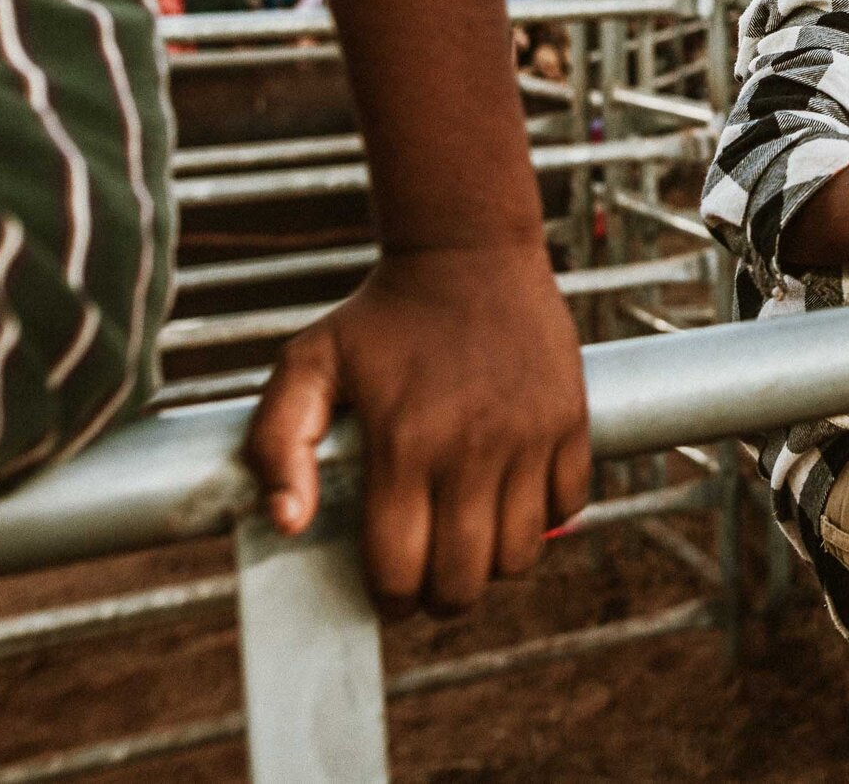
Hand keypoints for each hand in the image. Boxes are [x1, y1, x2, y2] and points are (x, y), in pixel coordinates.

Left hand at [244, 240, 589, 614]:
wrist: (467, 250)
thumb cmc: (379, 315)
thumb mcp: (307, 365)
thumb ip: (277, 445)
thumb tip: (289, 525)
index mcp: (403, 444)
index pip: (400, 569)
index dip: (389, 598)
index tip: (386, 591)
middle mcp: (471, 448)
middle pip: (465, 579)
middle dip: (440, 597)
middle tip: (428, 580)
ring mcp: (529, 435)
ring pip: (521, 553)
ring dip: (493, 564)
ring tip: (471, 542)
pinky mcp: (571, 419)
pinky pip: (570, 505)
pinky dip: (545, 518)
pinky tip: (514, 498)